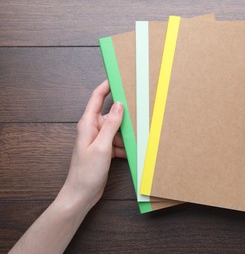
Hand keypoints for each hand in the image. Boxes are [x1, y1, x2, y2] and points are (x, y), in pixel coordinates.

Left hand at [62, 80, 125, 209]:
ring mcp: (99, 140)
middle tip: (138, 112)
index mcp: (88, 124)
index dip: (107, 85)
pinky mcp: (104, 150)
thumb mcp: (102, 146)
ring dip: (126, 135)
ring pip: (117, 129)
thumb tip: (118, 105)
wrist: (81, 194)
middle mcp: (93, 129)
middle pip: (111, 114)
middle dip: (124, 116)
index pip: (97, 97)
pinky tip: (130, 152)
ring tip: (136, 139)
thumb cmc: (86, 172)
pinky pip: (118, 142)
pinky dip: (124, 146)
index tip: (118, 76)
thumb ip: (111, 125)